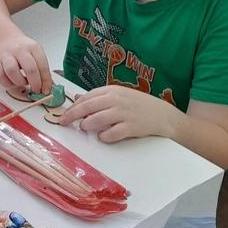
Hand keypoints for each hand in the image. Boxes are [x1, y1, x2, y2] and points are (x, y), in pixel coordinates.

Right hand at [0, 35, 51, 93]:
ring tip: (23, 83)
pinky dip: (7, 83)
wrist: (7, 40)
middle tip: (36, 90)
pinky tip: (13, 82)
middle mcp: (19, 50)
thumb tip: (48, 87)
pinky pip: (0, 76)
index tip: (47, 90)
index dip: (46, 81)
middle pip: (30, 69)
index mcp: (33, 47)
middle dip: (35, 83)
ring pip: (12, 71)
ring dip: (20, 82)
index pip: (42, 66)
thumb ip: (43, 70)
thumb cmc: (24, 49)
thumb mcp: (37, 54)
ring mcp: (7, 55)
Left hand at [58, 85, 172, 141]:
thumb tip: (77, 98)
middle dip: (72, 115)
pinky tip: (103, 137)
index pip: (86, 97)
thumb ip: (98, 97)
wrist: (163, 115)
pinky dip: (104, 136)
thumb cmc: (138, 105)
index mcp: (111, 91)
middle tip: (63, 122)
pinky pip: (112, 134)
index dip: (72, 106)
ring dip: (87, 125)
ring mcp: (124, 113)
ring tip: (85, 127)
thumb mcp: (118, 95)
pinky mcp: (132, 127)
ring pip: (97, 119)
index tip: (63, 114)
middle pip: (87, 107)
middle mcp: (116, 100)